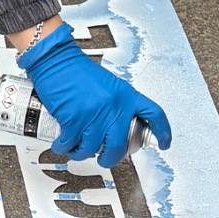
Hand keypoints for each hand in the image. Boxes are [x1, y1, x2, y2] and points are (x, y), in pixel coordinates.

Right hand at [18, 22, 171, 166]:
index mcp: (126, 94)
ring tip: (78, 150)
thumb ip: (115, 102)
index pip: (154, 115)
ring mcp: (94, 114)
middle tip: (106, 158)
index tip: (164, 143)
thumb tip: (117, 123)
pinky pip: (70, 144)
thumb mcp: (106, 83)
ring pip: (92, 149)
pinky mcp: (73, 120)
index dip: (163, 132)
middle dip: (111, 158)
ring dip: (83, 153)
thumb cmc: (76, 68)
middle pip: (120, 145)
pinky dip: (65, 148)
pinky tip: (63, 144)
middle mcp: (114, 106)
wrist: (55, 59)